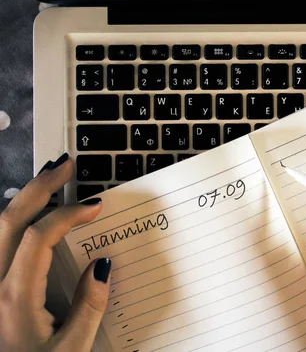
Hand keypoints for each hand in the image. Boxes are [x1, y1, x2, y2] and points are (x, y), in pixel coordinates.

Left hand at [0, 153, 110, 351]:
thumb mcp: (71, 351)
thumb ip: (90, 308)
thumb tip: (102, 266)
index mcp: (14, 298)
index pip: (39, 238)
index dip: (68, 214)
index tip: (94, 207)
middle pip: (9, 221)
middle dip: (39, 187)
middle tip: (64, 166)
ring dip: (22, 198)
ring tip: (46, 179)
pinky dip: (12, 220)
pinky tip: (26, 214)